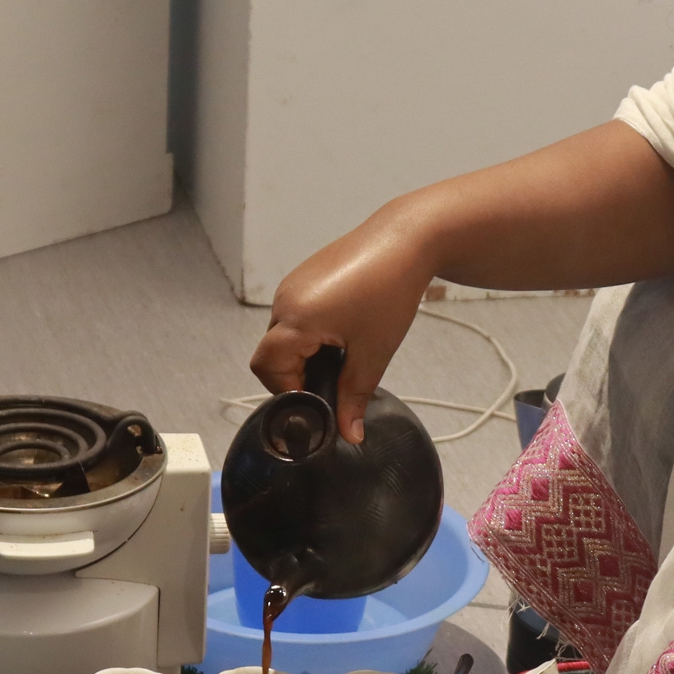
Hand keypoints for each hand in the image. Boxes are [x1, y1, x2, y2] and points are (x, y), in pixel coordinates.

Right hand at [251, 203, 441, 442]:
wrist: (406, 239)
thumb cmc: (391, 290)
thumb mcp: (373, 352)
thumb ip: (355, 397)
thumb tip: (348, 434)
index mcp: (296, 318)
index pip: (267, 369)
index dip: (288, 392)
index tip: (318, 402)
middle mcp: (285, 300)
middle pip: (271, 354)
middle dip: (296, 376)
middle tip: (332, 385)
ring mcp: (292, 285)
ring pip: (283, 335)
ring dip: (303, 354)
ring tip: (341, 357)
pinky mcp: (304, 277)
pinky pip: (293, 316)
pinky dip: (308, 334)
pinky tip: (340, 334)